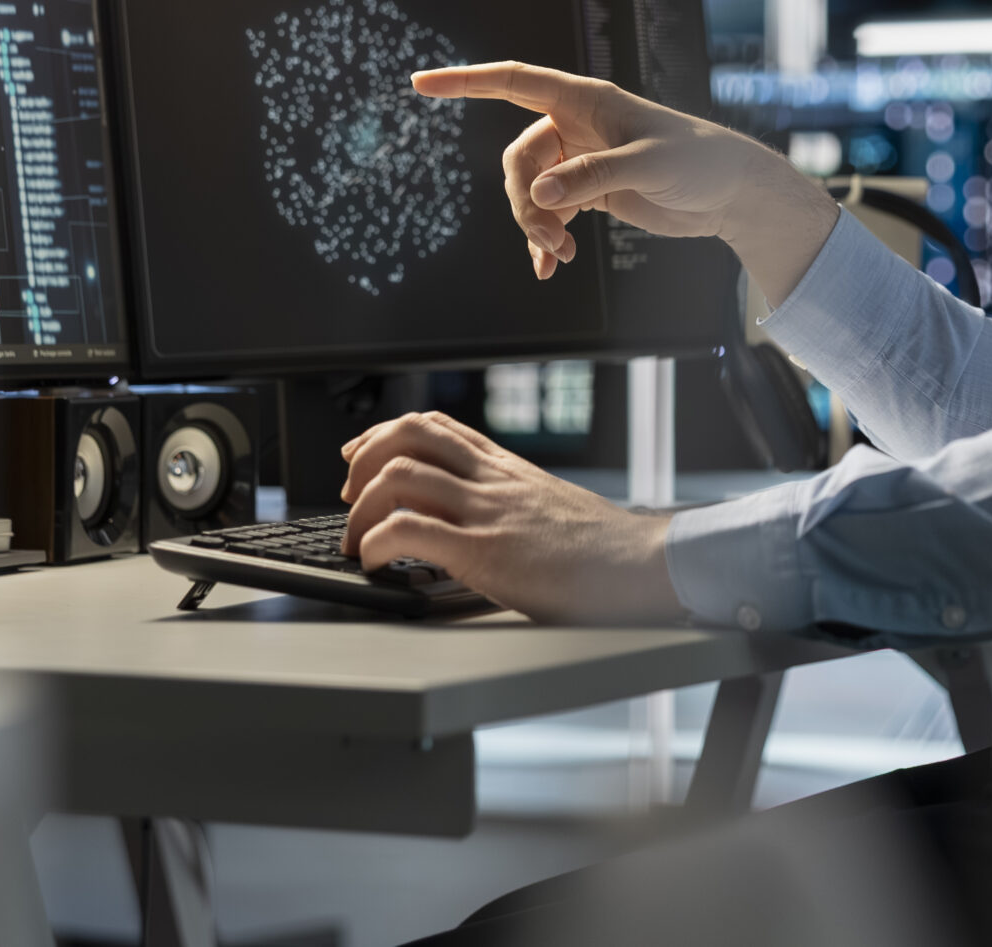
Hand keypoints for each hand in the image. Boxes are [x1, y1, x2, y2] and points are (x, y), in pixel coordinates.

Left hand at [338, 412, 683, 622]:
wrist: (641, 565)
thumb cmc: (601, 549)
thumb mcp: (550, 505)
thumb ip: (512, 500)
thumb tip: (479, 516)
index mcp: (507, 468)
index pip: (435, 426)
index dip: (385, 433)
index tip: (359, 454)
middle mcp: (492, 480)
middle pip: (407, 436)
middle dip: (363, 460)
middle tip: (350, 496)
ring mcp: (487, 512)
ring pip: (398, 477)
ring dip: (361, 508)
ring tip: (357, 540)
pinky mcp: (485, 552)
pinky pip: (410, 531)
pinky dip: (376, 542)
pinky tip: (375, 561)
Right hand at [412, 61, 838, 306]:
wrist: (729, 193)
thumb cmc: (697, 161)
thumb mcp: (647, 166)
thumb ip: (592, 177)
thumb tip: (540, 195)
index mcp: (584, 101)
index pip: (512, 81)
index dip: (465, 81)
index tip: (421, 82)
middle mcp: (575, 126)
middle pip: (518, 158)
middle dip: (522, 202)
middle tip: (549, 238)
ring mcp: (580, 159)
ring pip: (529, 191)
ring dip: (536, 225)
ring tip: (560, 254)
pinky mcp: (589, 191)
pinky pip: (549, 213)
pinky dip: (545, 240)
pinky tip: (547, 268)